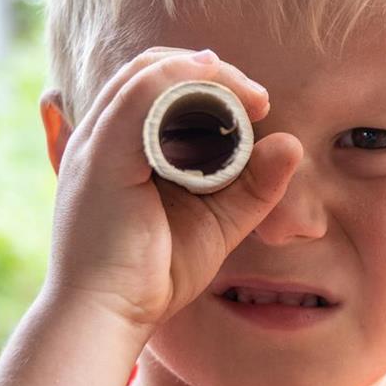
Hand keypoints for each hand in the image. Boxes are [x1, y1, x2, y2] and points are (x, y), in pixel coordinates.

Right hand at [42, 48, 301, 337]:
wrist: (106, 316)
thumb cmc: (154, 274)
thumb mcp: (218, 221)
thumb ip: (253, 185)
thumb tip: (290, 143)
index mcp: (118, 148)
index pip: (155, 85)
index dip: (207, 81)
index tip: (256, 105)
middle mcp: (99, 138)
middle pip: (151, 69)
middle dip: (211, 72)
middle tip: (259, 98)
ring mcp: (95, 144)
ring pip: (147, 74)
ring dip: (205, 74)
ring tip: (251, 96)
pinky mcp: (101, 159)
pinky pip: (138, 98)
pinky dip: (177, 80)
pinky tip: (212, 79)